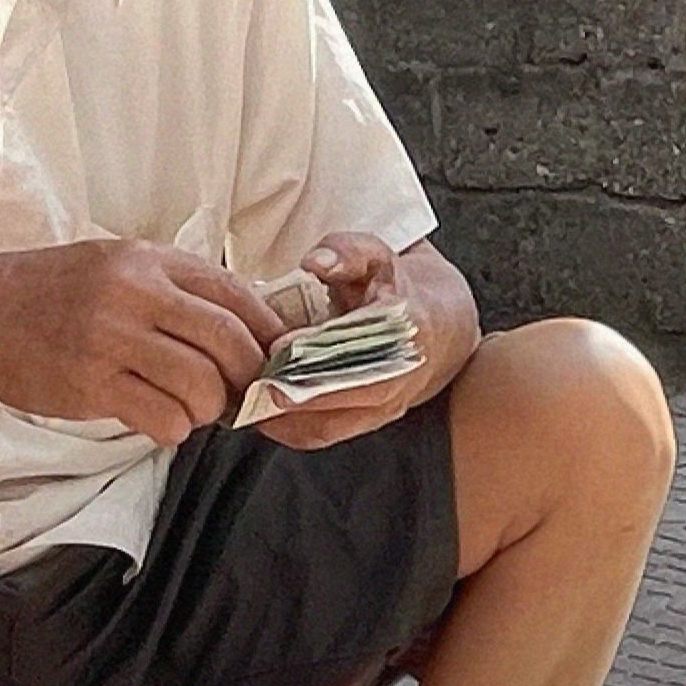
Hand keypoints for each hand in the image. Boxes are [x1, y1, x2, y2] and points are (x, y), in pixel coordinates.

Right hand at [0, 239, 286, 451]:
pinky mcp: (90, 384)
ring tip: (194, 409)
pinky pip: (163, 417)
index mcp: (149, 261)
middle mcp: (134, 294)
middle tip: (242, 393)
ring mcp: (111, 339)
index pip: (237, 294)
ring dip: (209, 408)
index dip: (268, 332)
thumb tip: (246, 325)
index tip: (277, 357)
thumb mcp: (116, 265)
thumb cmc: (52, 293)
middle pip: (229, 342)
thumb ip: (176, 288)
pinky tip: (161, 421)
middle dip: (249, 376)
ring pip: (202, 385)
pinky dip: (175, 428)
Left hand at [253, 241, 485, 451]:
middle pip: (341, 396)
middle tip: (249, 380)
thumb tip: (314, 264)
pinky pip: (322, 434)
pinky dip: (285, 427)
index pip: (361, 344)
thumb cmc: (398, 289)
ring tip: (244, 396)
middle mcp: (402, 375)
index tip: (278, 346)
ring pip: (328, 425)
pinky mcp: (370, 422)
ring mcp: (388, 406)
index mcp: (408, 327)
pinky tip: (256, 409)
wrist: (440, 329)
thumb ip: (346, 251)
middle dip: (291, 392)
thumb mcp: (378, 255)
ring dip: (281, 416)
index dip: (318, 350)